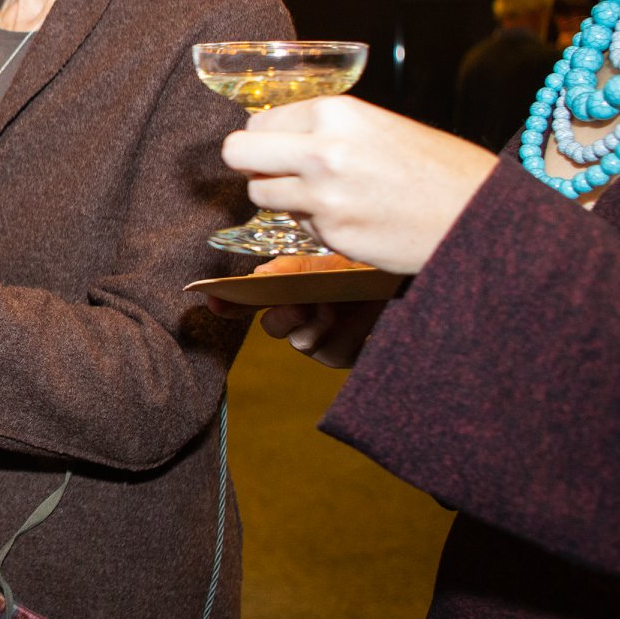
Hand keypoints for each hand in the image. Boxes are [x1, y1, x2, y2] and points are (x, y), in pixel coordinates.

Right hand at [200, 255, 385, 367]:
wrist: (407, 278)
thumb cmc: (363, 268)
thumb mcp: (327, 262)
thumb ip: (291, 270)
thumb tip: (258, 277)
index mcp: (288, 294)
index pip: (249, 303)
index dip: (228, 303)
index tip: (213, 299)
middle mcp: (299, 321)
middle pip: (273, 326)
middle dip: (283, 315)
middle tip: (299, 303)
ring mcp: (320, 342)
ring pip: (302, 342)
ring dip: (320, 321)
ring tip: (338, 302)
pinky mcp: (346, 356)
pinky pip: (335, 351)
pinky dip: (348, 330)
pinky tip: (363, 311)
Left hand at [220, 96, 496, 274]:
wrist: (479, 214)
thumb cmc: (436, 169)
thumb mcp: (377, 126)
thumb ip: (325, 128)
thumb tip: (274, 136)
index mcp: (335, 113)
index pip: (258, 120)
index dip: (266, 137)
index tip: (280, 148)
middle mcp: (322, 150)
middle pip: (238, 153)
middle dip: (250, 165)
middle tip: (272, 172)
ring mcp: (323, 196)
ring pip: (259, 194)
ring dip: (280, 197)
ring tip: (322, 195)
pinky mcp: (331, 234)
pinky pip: (296, 225)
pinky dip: (313, 224)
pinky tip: (351, 217)